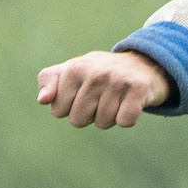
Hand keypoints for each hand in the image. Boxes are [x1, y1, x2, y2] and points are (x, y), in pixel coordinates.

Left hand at [37, 51, 172, 127]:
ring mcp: (117, 80)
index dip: (70, 108)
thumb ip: (49, 81)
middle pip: (78, 120)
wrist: (144, 65)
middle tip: (102, 98)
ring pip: (102, 123)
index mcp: (75, 68)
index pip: (58, 111)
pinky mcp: (138, 89)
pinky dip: (128, 118)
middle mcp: (95, 73)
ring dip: (110, 117)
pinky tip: (131, 103)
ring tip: (117, 99)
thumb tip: (43, 100)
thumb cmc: (101, 73)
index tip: (83, 94)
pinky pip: (125, 121)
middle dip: (90, 115)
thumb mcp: (72, 71)